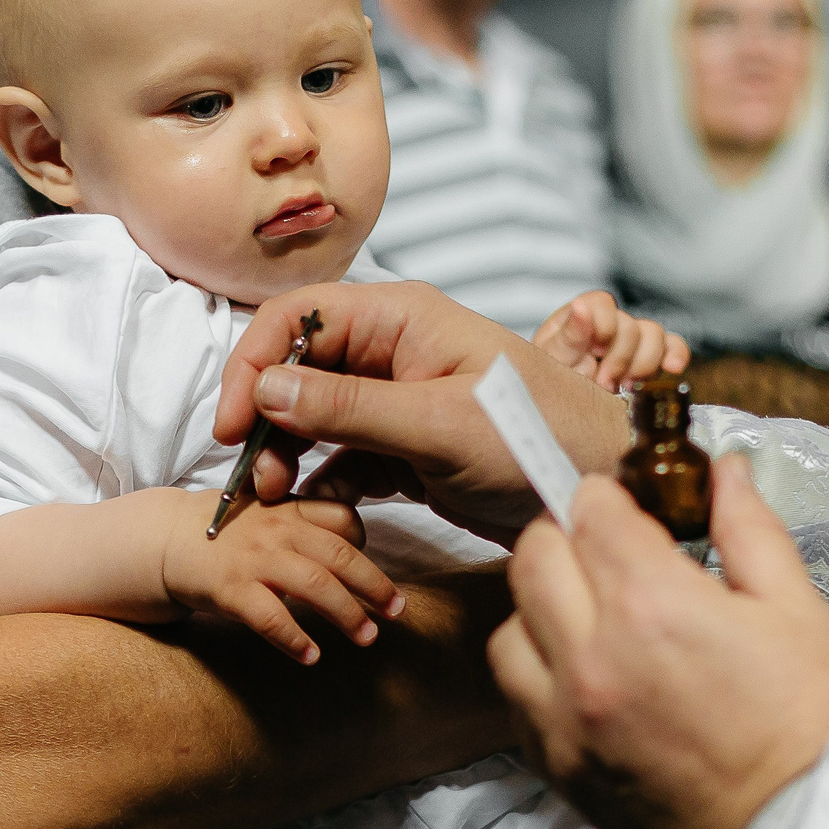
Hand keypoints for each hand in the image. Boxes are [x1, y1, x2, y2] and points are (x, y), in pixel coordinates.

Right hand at [160, 492, 403, 664]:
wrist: (164, 542)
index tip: (376, 570)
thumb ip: (306, 524)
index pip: (344, 518)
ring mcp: (255, 559)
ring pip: (316, 585)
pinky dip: (295, 639)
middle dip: (374, 585)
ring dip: (347, 614)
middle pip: (340, 555)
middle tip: (397, 610)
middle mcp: (278, 531)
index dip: (366, 542)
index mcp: (290, 509)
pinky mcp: (231, 589)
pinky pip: (271, 617)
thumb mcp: (268, 514)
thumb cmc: (226, 532)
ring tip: (367, 637)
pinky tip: (312, 656)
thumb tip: (352, 552)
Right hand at [214, 280, 629, 542]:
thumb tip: (268, 388)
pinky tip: (311, 510)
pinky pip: (343, 456)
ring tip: (277, 498)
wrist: (597, 489)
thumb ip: (351, 406)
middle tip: (254, 476)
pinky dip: (321, 481)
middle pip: (298, 369)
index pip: (298, 319)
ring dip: (288, 454)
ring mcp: (399, 400)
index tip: (231, 424)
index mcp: (402, 318)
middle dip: (266, 418)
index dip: (253, 364)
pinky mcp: (407, 448)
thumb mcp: (440, 424)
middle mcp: (395, 350)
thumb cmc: (539, 440)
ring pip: (315, 417)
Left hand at [489, 458, 828, 828]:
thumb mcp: (797, 608)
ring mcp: (568, 721)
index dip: (616, 497)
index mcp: (653, 606)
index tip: (638, 510)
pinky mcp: (562, 772)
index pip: (591, 510)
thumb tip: (725, 472)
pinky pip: (518, 701)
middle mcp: (593, 659)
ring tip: (596, 621)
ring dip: (544, 611)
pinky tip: (591, 680)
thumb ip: (748, 528)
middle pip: (535, 556)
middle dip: (572, 539)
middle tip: (614, 556)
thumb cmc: (814, 727)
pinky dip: (540, 678)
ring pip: (510, 630)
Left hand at [534, 291, 689, 391]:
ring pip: (654, 335)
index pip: (602, 303)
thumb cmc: (549, 389)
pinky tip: (672, 368)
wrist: (559, 422)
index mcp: (577, 319)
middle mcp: (606, 327)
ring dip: (642, 364)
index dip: (605, 327)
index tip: (595, 354)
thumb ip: (568, 337)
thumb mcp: (550, 365)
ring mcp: (629, 343)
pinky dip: (676, 355)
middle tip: (604, 385)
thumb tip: (581, 307)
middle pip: (631, 325)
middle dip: (620, 359)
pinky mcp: (648, 362)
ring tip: (624, 388)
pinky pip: (673, 347)